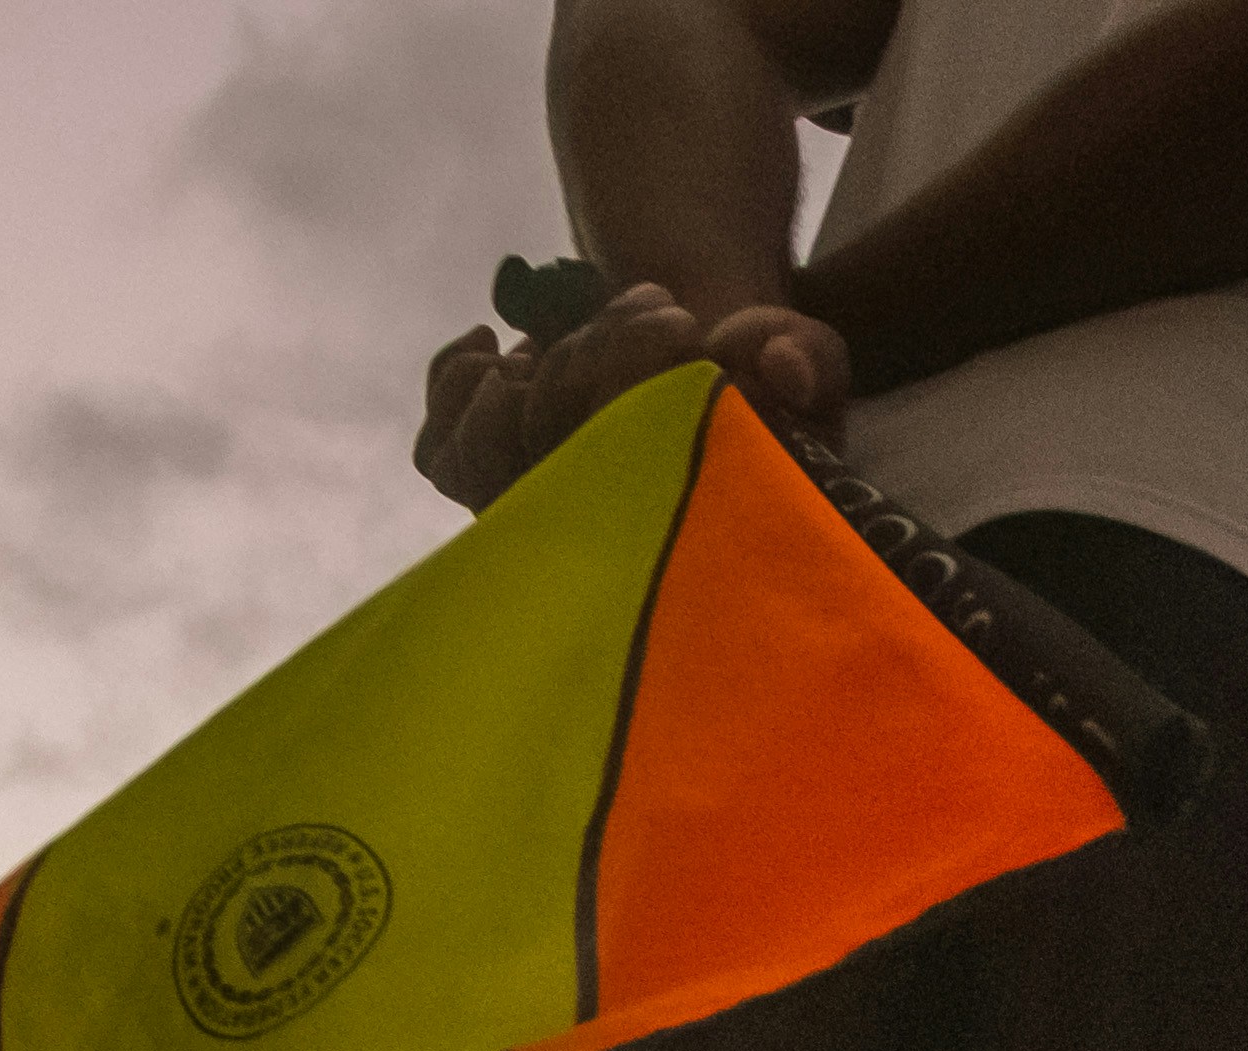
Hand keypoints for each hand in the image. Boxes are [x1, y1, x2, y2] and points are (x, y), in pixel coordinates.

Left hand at [416, 287, 849, 513]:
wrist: (706, 369)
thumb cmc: (760, 392)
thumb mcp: (807, 368)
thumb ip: (809, 365)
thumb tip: (778, 363)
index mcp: (660, 532)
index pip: (608, 486)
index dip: (633, 386)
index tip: (686, 333)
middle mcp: (589, 540)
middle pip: (542, 457)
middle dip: (597, 360)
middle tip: (657, 314)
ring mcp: (533, 507)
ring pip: (481, 457)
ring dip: (527, 374)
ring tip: (589, 337)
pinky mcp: (491, 471)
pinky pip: (438, 450)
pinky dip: (455, 383)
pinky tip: (492, 344)